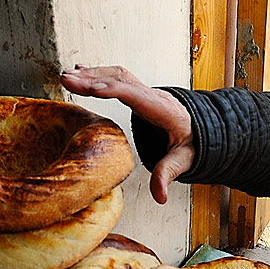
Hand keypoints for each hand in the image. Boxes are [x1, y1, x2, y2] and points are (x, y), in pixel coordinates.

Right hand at [60, 64, 194, 203]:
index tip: (91, 88)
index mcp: (163, 109)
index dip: (113, 90)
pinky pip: (116, 78)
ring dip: (91, 74)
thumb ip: (168, 175)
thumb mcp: (183, 160)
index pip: (135, 95)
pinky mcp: (139, 92)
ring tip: (67, 76)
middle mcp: (153, 95)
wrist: (202, 128)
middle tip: (67, 79)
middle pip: (120, 80)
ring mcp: (145, 91)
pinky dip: (97, 74)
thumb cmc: (193, 143)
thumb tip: (160, 196)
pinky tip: (81, 72)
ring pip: (116, 75)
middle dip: (92, 79)